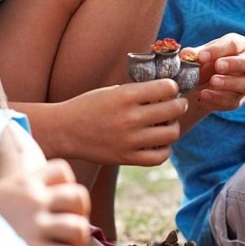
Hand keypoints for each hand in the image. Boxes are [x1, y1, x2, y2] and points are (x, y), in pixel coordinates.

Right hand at [0, 159, 90, 245]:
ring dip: (74, 242)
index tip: (58, 205)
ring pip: (79, 228)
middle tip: (67, 229)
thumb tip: (39, 193)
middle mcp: (32, 202)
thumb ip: (18, 192)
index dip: (66, 187)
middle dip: (79, 214)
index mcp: (22, 184)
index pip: (62, 171)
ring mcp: (35, 228)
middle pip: (79, 197)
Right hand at [53, 80, 184, 165]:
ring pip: (171, 134)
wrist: (64, 130)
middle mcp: (130, 117)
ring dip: (174, 126)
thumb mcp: (112, 91)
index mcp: (125, 95)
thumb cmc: (88, 106)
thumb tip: (167, 90)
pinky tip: (160, 142)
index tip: (171, 88)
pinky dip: (165, 149)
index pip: (166, 88)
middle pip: (174, 109)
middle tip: (177, 104)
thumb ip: (137, 91)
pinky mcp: (126, 158)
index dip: (173, 87)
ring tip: (167, 123)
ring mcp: (129, 140)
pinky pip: (159, 157)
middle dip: (180, 104)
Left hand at [186, 33, 244, 111]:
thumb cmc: (200, 64)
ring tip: (212, 82)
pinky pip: (235, 101)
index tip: (202, 56)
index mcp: (238, 46)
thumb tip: (187, 54)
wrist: (195, 86)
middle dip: (236, 64)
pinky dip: (219, 99)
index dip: (220, 49)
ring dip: (230, 83)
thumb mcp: (196, 57)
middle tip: (218, 66)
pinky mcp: (239, 99)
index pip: (235, 44)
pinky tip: (204, 96)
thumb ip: (192, 55)